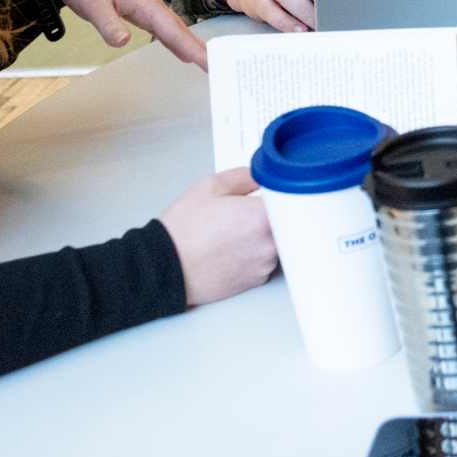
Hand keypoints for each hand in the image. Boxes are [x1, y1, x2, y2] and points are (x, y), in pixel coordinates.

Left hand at [32, 0, 207, 68]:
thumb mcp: (92, 5)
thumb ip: (109, 24)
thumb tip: (124, 42)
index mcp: (144, 3)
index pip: (173, 30)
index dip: (191, 47)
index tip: (209, 62)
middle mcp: (150, 3)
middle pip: (180, 30)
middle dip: (199, 49)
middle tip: (218, 68)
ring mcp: (145, 5)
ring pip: (173, 28)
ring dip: (189, 45)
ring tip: (206, 62)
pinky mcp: (138, 8)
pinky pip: (162, 27)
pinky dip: (174, 39)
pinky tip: (179, 50)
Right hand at [158, 168, 278, 306]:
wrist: (164, 268)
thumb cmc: (183, 231)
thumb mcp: (210, 187)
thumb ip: (245, 176)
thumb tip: (260, 175)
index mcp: (263, 217)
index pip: (291, 199)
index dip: (282, 194)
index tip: (272, 193)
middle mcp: (270, 244)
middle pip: (288, 222)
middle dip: (273, 215)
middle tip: (250, 211)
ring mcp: (265, 264)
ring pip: (277, 242)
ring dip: (264, 235)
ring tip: (235, 231)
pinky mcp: (257, 281)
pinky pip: (266, 260)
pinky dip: (255, 253)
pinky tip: (234, 248)